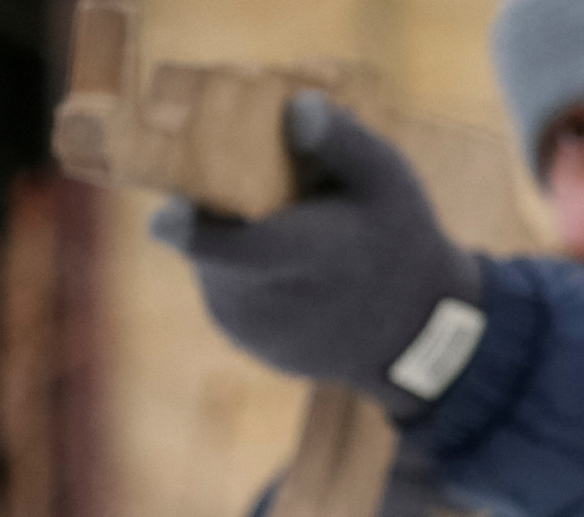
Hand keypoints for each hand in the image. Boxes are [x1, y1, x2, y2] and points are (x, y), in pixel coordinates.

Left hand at [148, 91, 481, 416]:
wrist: (418, 334)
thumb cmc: (403, 244)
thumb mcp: (389, 181)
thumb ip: (343, 141)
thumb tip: (294, 106)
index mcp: (304, 257)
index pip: (224, 248)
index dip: (188, 228)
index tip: (165, 214)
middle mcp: (270, 302)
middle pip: (211, 239)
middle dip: (223, 208)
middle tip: (270, 194)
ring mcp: (255, 329)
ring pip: (212, 264)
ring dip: (231, 239)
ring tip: (289, 234)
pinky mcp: (250, 343)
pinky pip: (225, 291)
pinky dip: (243, 272)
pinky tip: (289, 269)